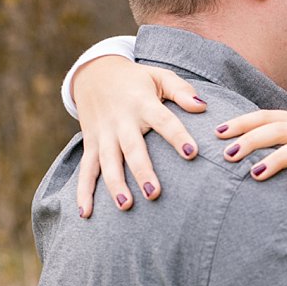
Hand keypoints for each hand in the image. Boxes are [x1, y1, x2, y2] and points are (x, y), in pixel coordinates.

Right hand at [73, 55, 206, 216]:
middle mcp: (121, 121)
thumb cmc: (137, 80)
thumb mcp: (159, 76)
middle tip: (155, 193)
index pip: (163, 121)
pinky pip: (85, 170)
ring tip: (126, 206)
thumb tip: (203, 107)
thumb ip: (181, 91)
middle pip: (132, 149)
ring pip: (107, 163)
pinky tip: (85, 213)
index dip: (177, 136)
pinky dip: (83, 191)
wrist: (94, 72)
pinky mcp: (91, 144)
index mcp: (142, 103)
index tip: (192, 152)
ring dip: (115, 185)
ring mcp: (104, 135)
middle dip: (142, 171)